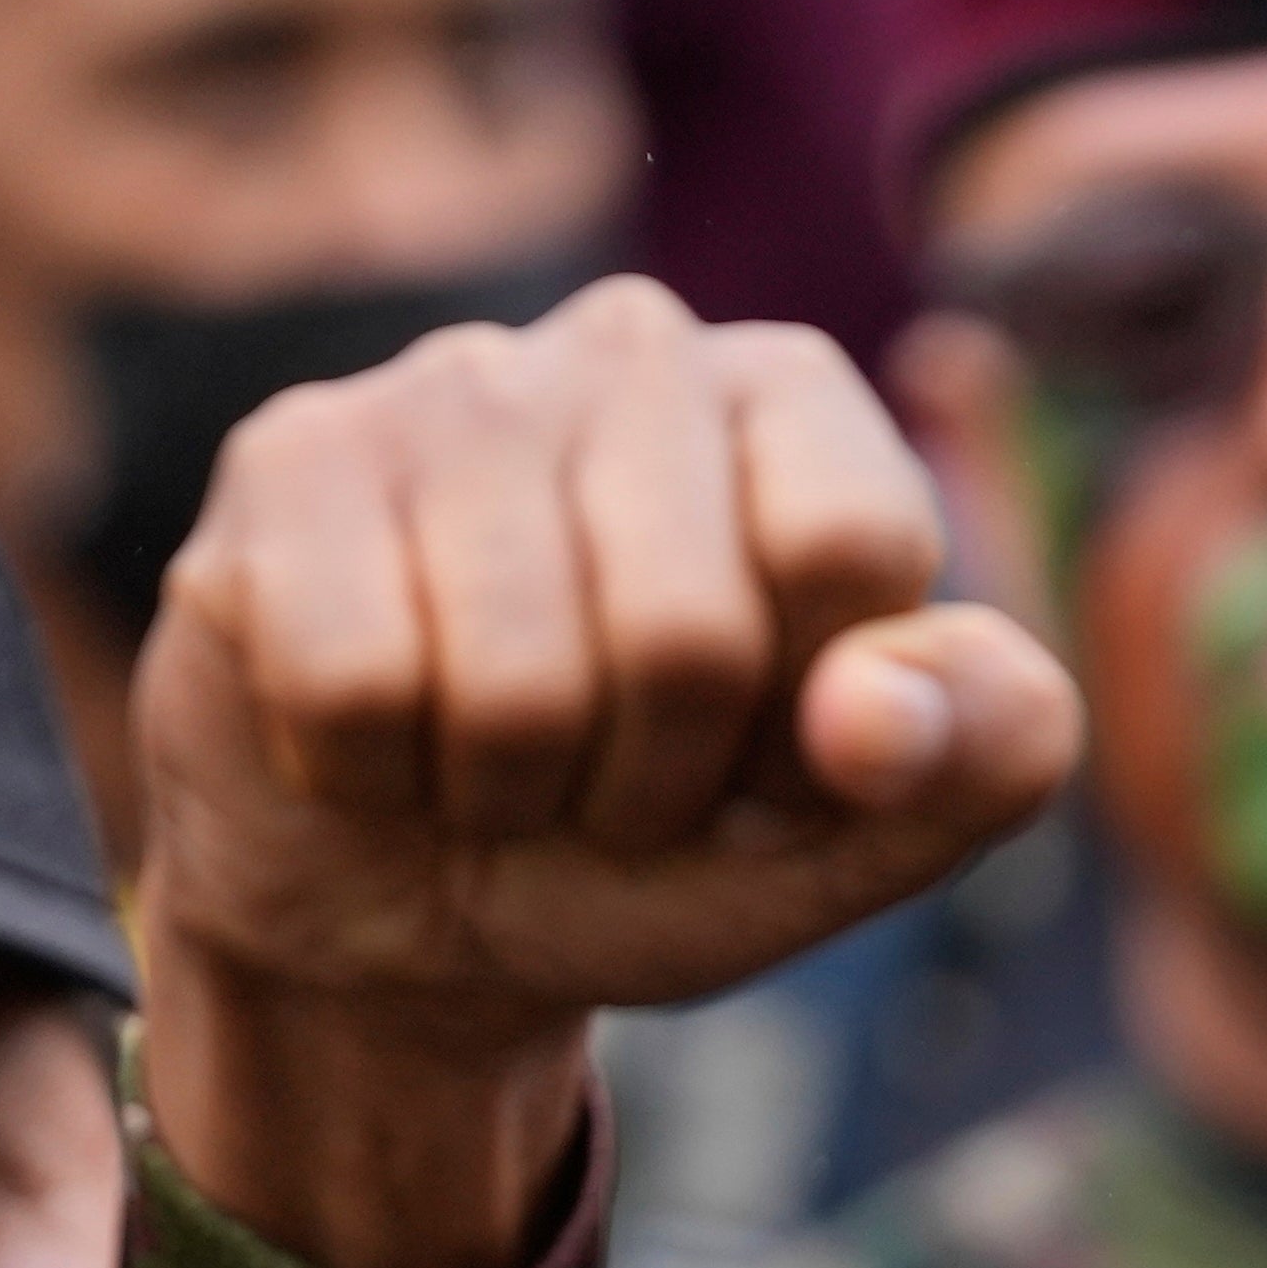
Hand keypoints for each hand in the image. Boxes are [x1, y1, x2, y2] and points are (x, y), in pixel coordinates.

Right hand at [130, 275, 1081, 1267]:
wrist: (415, 919)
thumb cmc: (658, 848)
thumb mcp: (860, 838)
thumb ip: (977, 758)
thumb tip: (875, 710)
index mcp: (797, 403)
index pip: (854, 545)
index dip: (814, 723)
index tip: (767, 752)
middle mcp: (633, 347)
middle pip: (689, 633)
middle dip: (654, 779)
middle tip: (611, 779)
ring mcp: (448, 384)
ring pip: (515, 678)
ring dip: (512, 789)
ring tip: (496, 760)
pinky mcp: (289, 458)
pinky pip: (355, 685)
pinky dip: (373, 772)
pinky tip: (378, 734)